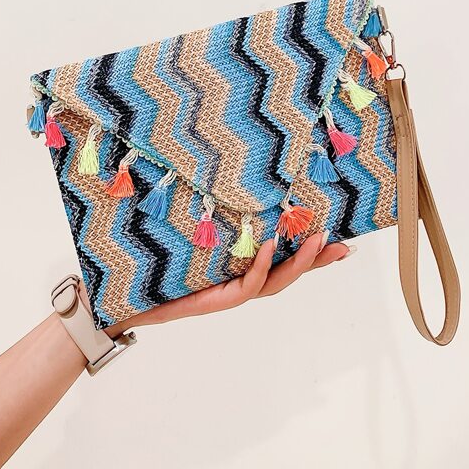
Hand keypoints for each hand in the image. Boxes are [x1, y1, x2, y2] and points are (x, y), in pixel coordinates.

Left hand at [102, 233, 351, 337]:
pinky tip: (269, 246)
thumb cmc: (155, 258)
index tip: (342, 239)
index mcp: (238, 267)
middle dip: (317, 260)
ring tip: (317, 241)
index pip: (284, 260)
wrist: (125, 296)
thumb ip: (207, 211)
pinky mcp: (215, 299)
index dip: (313, 253)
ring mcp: (229, 293)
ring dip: (299, 263)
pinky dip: (261, 266)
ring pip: (274, 282)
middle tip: (344, 245)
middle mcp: (239, 283)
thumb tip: (224, 170)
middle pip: (289, 275)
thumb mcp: (187, 229)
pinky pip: (247, 285)